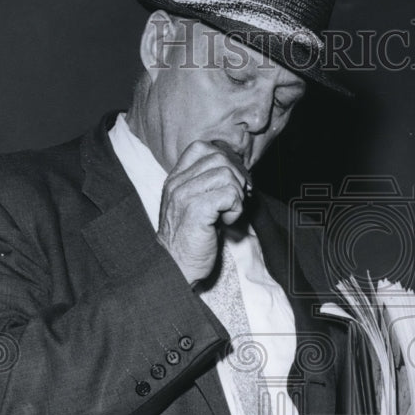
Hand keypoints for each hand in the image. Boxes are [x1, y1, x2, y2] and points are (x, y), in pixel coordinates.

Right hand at [157, 140, 249, 283]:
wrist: (174, 267)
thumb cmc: (190, 240)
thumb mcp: (195, 205)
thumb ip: (208, 186)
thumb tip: (240, 174)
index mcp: (175, 179)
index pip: (201, 147)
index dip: (224, 160)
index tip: (232, 182)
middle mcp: (177, 183)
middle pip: (219, 158)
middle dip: (236, 177)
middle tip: (236, 200)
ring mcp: (184, 195)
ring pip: (227, 175)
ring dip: (237, 195)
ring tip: (228, 213)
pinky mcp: (196, 210)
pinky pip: (229, 195)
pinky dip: (236, 209)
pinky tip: (227, 222)